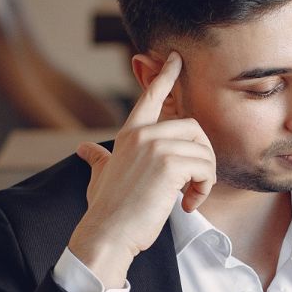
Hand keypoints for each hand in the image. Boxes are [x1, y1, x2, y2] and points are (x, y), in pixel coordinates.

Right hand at [68, 52, 215, 287]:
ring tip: (190, 198)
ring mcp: (156, 147)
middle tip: (194, 184)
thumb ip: (97, 159)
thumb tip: (85, 149)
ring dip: (205, 178)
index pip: (150, 97)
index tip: (175, 58)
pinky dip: (205, 189)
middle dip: (203, 156)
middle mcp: (143, 135)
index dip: (165, 76)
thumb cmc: (107, 209)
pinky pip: (206, 168)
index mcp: (129, 134)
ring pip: (204, 151)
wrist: (108, 233)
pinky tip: (189, 204)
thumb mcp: (100, 176)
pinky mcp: (170, 165)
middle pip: (194, 128)